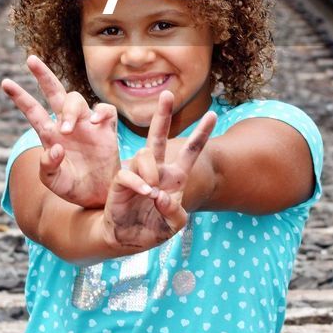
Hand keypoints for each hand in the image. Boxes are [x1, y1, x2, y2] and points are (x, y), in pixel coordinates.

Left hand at [0, 55, 118, 207]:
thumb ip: (48, 167)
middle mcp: (67, 124)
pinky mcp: (106, 129)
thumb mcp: (54, 182)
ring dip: (70, 110)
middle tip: (30, 60)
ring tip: (67, 129)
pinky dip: (102, 111)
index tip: (4, 82)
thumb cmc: (74, 187)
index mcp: (50, 135)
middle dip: (42, 75)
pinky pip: (105, 110)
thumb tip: (55, 147)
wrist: (99, 197)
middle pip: (54, 92)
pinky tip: (96, 121)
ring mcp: (87, 124)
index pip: (33, 111)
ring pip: (76, 99)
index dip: (19, 97)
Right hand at [103, 90, 216, 248]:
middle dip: (163, 114)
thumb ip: (175, 213)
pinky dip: (138, 184)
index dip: (201, 134)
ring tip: (152, 193)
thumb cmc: (153, 228)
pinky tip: (145, 194)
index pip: (190, 151)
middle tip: (167, 93)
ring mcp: (138, 174)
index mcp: (174, 177)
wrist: (128, 238)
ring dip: (151, 173)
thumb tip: (160, 195)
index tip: (212, 115)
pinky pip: (128, 174)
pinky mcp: (120, 182)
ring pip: (145, 154)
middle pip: (158, 136)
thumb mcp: (173, 225)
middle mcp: (156, 170)